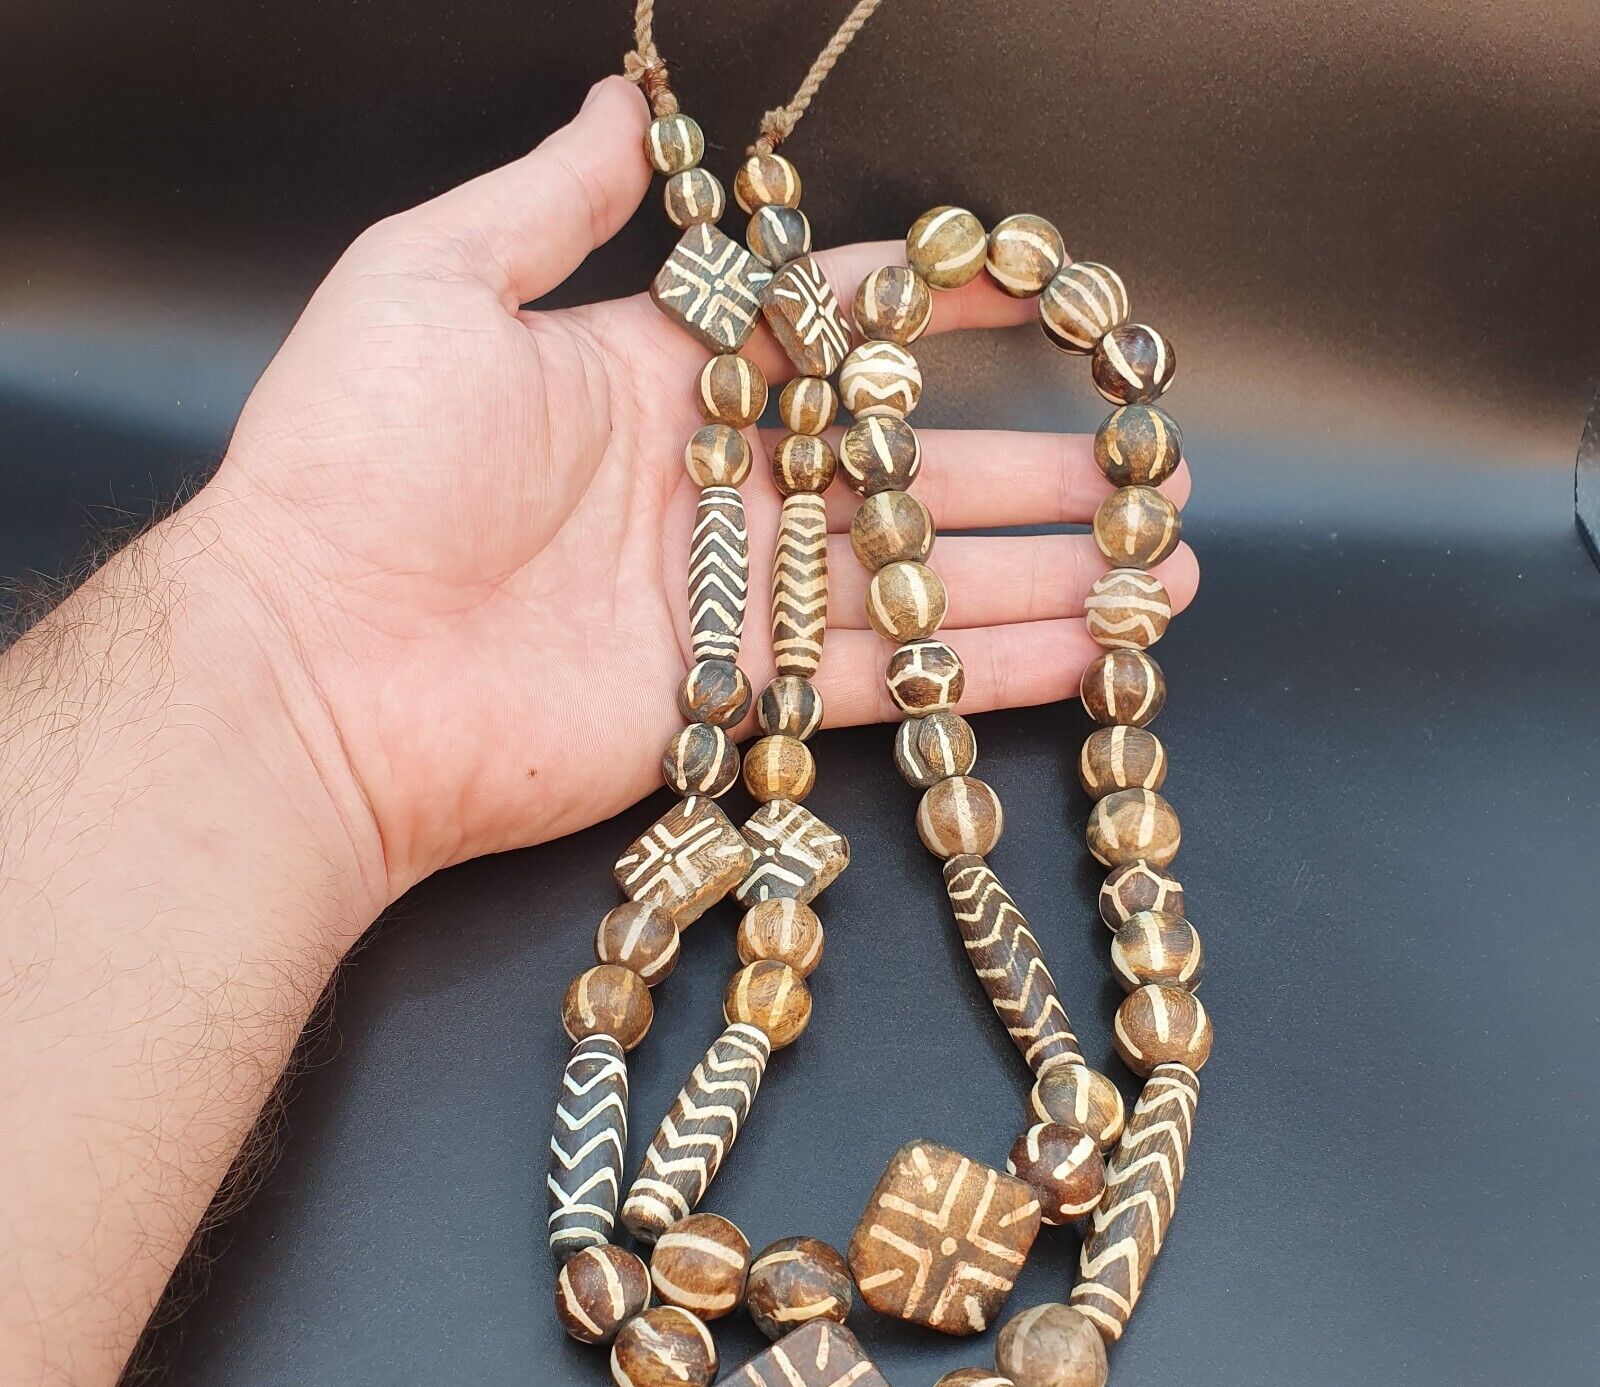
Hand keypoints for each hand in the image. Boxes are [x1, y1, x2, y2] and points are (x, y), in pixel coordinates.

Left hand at [195, 73, 1196, 906]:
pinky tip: (1089, 658)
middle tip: (1144, 465)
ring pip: (917, 584)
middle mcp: (715, 489)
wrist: (314, 665)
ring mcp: (730, 603)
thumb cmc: (356, 464)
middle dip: (1032, 467)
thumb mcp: (436, 281)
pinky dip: (983, 677)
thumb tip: (622, 108)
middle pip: (907, 470)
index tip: (1054, 286)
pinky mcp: (732, 701)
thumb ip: (550, 200)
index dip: (950, 305)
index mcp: (661, 378)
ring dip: (1038, 577)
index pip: (838, 328)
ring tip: (1157, 569)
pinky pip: (883, 685)